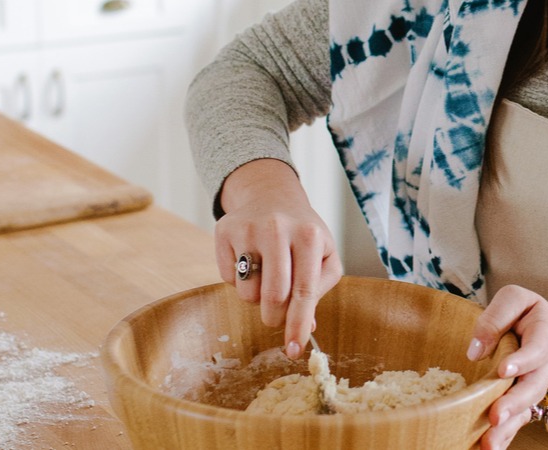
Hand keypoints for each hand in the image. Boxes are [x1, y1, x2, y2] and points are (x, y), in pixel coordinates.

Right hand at [214, 158, 342, 358]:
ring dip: (256, 297)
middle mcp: (278, 228)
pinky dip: (238, 280)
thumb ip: (318, 289)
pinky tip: (249, 259)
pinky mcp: (224, 229)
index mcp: (310, 235)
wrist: (272, 195)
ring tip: (266, 273)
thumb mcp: (323, 254)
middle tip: (277, 313)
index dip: (297, 325)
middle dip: (275, 317)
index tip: (293, 351)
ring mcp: (248, 227)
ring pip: (247, 293)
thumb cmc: (303, 234)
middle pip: (272, 298)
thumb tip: (305, 328)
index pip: (304, 292)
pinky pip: (226, 279)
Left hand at [466, 285, 547, 449]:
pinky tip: (490, 448)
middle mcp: (544, 367)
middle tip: (495, 416)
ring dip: (508, 428)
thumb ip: (497, 317)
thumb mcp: (516, 299)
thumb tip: (475, 350)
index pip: (536, 350)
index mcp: (544, 336)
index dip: (521, 361)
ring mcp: (535, 387)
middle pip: (532, 388)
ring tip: (488, 443)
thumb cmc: (528, 314)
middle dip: (513, 404)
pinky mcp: (524, 402)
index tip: (503, 371)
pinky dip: (505, 437)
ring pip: (526, 410)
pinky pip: (517, 422)